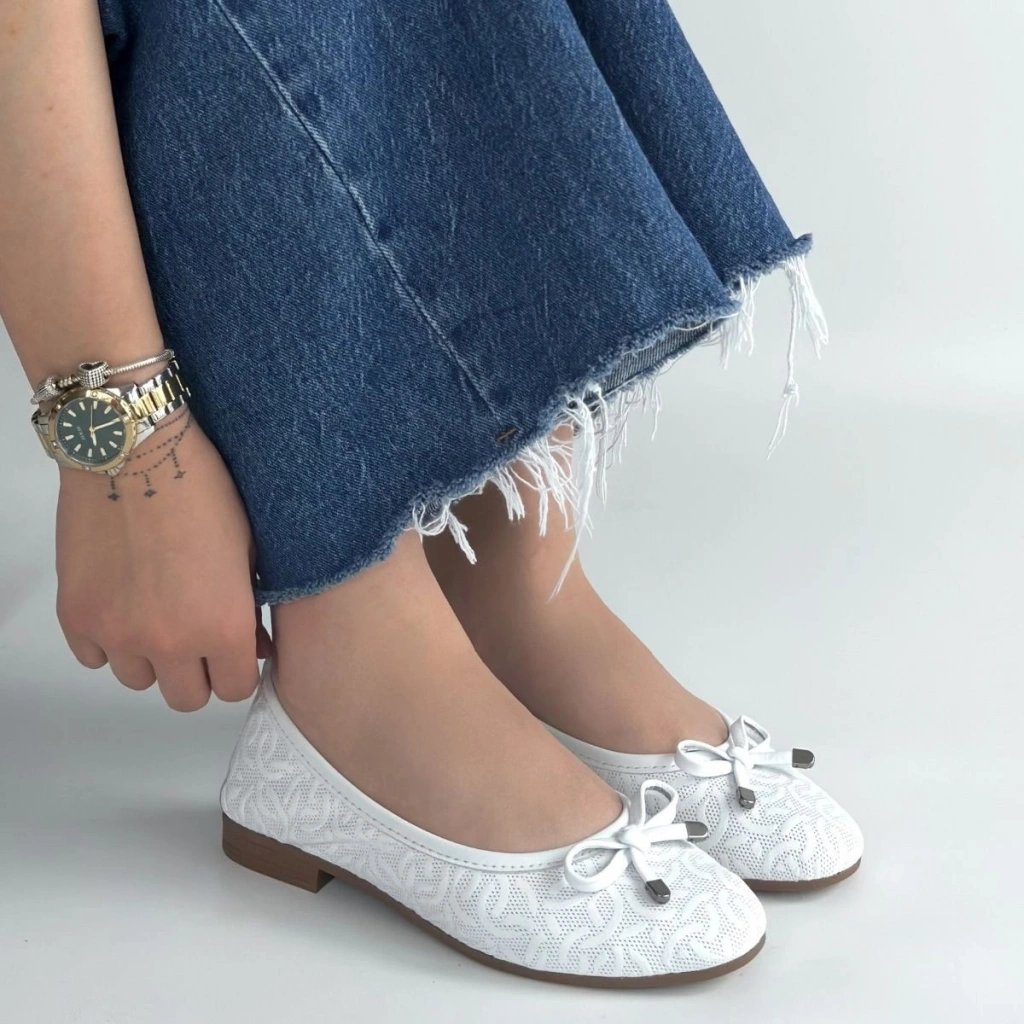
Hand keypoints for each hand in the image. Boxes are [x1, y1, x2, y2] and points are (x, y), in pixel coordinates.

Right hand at [55, 409, 272, 710]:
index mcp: (223, 626)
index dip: (237, 670)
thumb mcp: (248, 550)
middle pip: (186, 698)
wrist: (134, 452)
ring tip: (157, 612)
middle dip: (198, 672)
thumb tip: (255, 648)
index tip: (234, 653)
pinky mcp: (76, 616)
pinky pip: (94, 656)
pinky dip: (108, 639)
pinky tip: (123, 603)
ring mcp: (117, 632)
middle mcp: (169, 641)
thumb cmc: (202, 490)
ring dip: (150, 657)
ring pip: (137, 679)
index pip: (234, 689)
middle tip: (198, 637)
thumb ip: (252, 609)